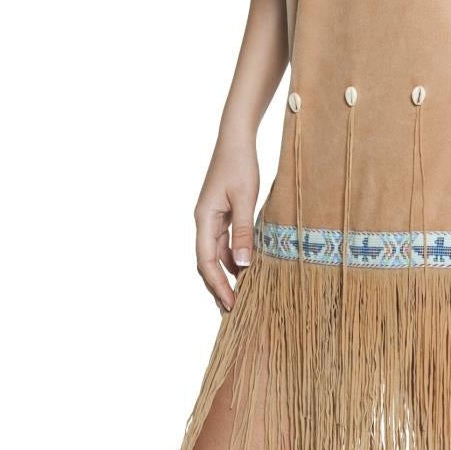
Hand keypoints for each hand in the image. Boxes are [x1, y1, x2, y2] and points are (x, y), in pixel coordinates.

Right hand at [194, 136, 260, 312]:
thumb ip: (245, 232)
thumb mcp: (246, 199)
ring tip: (240, 296)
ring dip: (226, 274)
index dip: (217, 285)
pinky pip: (225, 243)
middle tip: (232, 311)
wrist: (236, 138)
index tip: (230, 305)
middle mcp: (204, 222)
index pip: (205, 262)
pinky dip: (233, 258)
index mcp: (204, 219)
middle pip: (206, 262)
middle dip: (218, 287)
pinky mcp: (223, 214)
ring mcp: (212, 218)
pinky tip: (246, 269)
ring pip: (216, 254)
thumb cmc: (240, 164)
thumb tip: (243, 264)